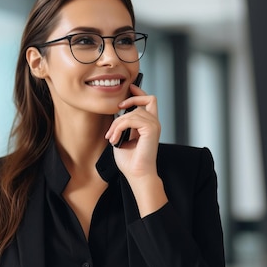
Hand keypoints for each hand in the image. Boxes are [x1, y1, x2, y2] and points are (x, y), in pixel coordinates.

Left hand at [105, 84, 166, 214]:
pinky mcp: (151, 130)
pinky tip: (116, 138)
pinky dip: (120, 127)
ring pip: (133, 112)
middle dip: (127, 104)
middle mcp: (153, 123)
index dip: (138, 93)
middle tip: (116, 115)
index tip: (127, 92)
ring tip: (112, 137)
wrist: (137, 175)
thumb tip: (114, 114)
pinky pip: (132, 119)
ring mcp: (154, 126)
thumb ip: (121, 125)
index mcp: (148, 125)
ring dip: (117, 124)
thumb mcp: (121, 138)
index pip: (148, 101)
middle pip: (144, 101)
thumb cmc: (130, 161)